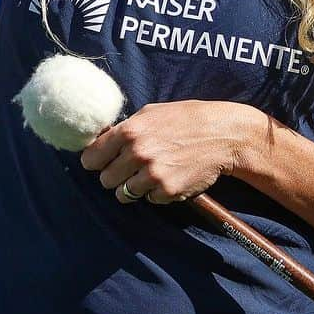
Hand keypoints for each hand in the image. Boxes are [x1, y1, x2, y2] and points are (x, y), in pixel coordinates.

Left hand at [80, 101, 256, 204]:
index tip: (99, 162)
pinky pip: (148, 200)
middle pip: (105, 179)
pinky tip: (168, 176)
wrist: (221, 135)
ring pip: (123, 194)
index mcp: (130, 131)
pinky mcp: (167, 192)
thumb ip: (124, 129)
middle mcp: (138, 153)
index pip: (91, 158)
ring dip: (132, 186)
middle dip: (115, 175)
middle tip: (130, 167)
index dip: (94, 161)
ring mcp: (152, 175)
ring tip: (149, 172)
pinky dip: (154, 192)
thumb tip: (98, 142)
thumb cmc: (184, 119)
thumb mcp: (150, 113)